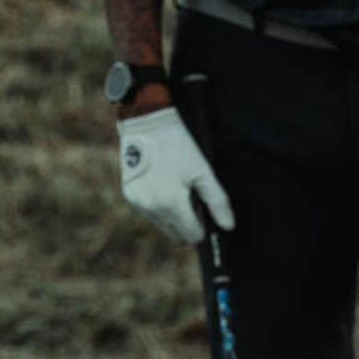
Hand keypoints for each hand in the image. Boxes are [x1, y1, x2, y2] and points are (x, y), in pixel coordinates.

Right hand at [117, 106, 234, 242]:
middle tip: (193, 197)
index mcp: (172, 204)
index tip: (205, 211)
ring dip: (172, 216)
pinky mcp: (129, 195)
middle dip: (187, 222)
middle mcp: (152, 209)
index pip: (191, 235)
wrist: (147, 123)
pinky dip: (158, 206)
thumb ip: (217, 201)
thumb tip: (228, 226)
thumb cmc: (178, 145)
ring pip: (161, 224)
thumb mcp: (203, 171)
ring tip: (178, 188)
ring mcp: (138, 203)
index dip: (202, 226)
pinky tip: (164, 185)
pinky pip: (148, 212)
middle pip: (176, 233)